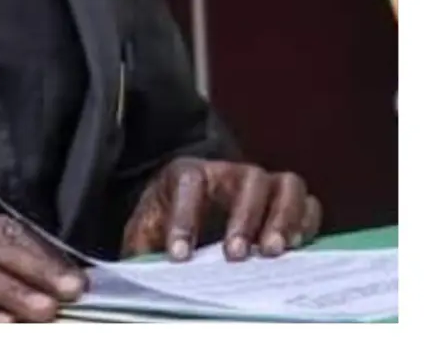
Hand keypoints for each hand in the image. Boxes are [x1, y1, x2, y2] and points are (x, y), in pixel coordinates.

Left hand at [122, 157, 322, 262]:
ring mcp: (260, 185)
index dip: (185, 219)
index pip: (188, 182)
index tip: (179, 256)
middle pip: (248, 178)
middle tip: (236, 256)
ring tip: (271, 253)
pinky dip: (305, 223)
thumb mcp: (145, 232)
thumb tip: (138, 274)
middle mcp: (228, 173)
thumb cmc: (164, 222)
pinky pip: (307, 203)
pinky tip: (296, 249)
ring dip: (282, 218)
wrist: (182, 211)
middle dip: (244, 217)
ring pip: (284, 184)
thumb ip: (142, 248)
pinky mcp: (284, 203)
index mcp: (186, 174)